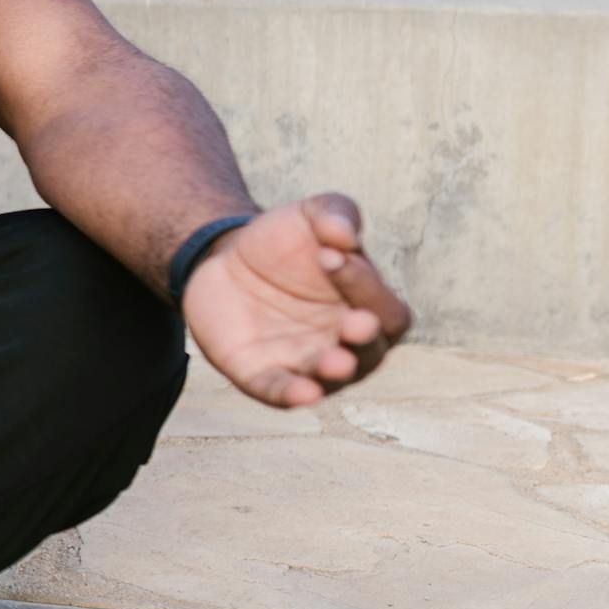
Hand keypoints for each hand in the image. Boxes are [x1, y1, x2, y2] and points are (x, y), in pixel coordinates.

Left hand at [181, 194, 413, 407]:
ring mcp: (304, 362)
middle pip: (370, 353)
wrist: (223, 257)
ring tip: (335, 362)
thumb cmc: (284, 241)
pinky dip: (292, 395)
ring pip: (331, 379)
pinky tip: (303, 393)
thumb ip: (336, 213)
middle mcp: (345, 344)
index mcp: (367, 307)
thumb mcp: (310, 215)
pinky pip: (281, 393)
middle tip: (355, 323)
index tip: (328, 254)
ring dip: (334, 373)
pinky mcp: (262, 374)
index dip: (365, 285)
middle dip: (364, 340)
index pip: (385, 309)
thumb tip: (345, 234)